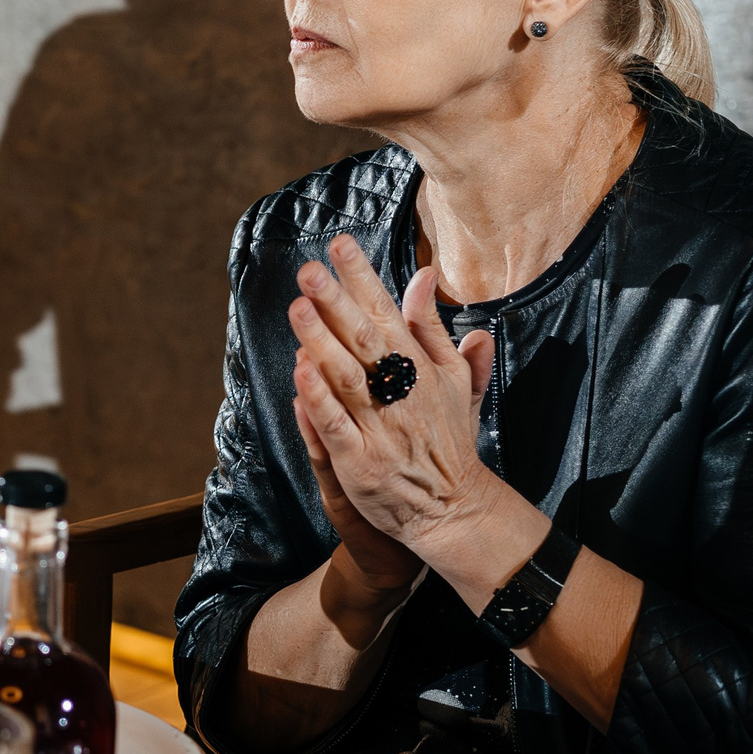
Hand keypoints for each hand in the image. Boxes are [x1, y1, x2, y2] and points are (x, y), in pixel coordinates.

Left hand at [289, 235, 502, 569]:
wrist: (454, 508)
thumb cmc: (448, 437)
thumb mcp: (454, 378)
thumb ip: (433, 327)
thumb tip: (425, 275)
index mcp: (421, 368)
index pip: (387, 312)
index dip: (362, 278)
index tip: (339, 244)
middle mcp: (401, 392)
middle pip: (364, 339)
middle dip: (336, 301)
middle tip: (309, 270)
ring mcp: (380, 427)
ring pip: (347, 377)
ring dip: (321, 341)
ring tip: (298, 308)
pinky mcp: (361, 461)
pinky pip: (336, 425)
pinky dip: (318, 398)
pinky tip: (300, 370)